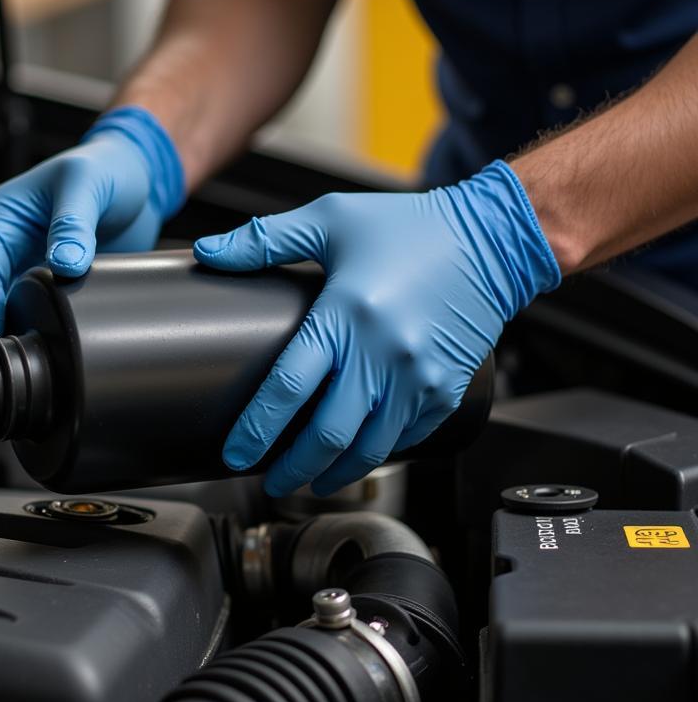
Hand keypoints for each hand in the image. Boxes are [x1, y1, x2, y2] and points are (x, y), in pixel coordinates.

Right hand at [0, 106, 183, 344]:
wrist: (136, 176)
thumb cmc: (107, 167)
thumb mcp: (87, 185)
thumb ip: (73, 223)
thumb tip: (65, 263)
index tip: (1, 338)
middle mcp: (1, 244)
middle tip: (8, 362)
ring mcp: (19, 265)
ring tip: (21, 364)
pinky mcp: (41, 282)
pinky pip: (20, 313)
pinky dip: (21, 332)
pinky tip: (37, 351)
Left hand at [194, 161, 559, 496]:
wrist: (492, 239)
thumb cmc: (411, 227)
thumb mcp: (330, 219)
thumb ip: (264, 239)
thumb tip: (208, 251)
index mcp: (345, 315)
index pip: (288, 389)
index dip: (256, 429)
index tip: (235, 451)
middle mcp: (383, 355)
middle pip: (326, 435)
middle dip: (292, 469)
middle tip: (270, 482)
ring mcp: (419, 379)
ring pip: (368, 449)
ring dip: (334, 474)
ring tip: (310, 481)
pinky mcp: (445, 391)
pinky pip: (407, 439)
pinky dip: (377, 454)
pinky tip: (357, 457)